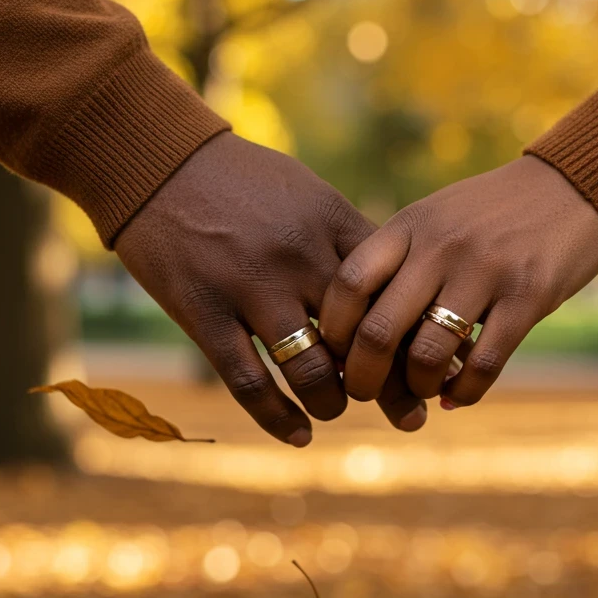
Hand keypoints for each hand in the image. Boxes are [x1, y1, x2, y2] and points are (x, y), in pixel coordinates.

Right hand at [114, 132, 427, 444]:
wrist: (158, 162)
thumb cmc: (242, 180)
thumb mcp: (308, 195)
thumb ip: (349, 241)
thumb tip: (401, 289)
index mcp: (331, 224)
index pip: (394, 291)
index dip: (420, 335)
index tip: (439, 366)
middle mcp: (298, 257)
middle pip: (362, 338)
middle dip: (390, 384)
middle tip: (409, 411)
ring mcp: (250, 287)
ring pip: (309, 370)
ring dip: (332, 401)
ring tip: (337, 408)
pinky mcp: (204, 312)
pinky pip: (249, 382)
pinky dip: (279, 418)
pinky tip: (299, 435)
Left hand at [319, 155, 597, 408]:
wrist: (573, 185)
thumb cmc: (492, 212)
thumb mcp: (436, 217)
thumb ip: (397, 258)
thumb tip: (352, 328)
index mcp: (411, 226)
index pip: (350, 283)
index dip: (333, 329)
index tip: (335, 353)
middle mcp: (442, 247)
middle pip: (379, 329)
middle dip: (362, 376)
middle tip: (363, 391)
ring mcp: (486, 272)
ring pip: (428, 355)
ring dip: (416, 387)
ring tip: (419, 390)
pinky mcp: (529, 296)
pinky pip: (485, 363)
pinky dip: (465, 392)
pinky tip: (458, 396)